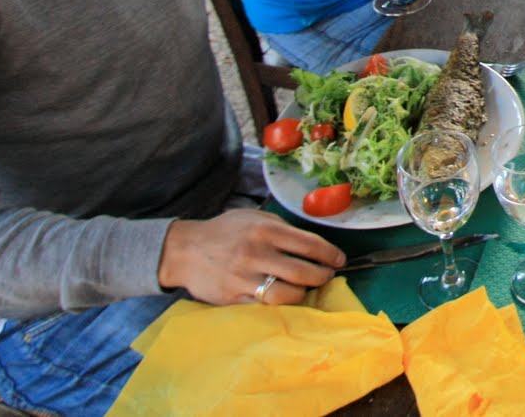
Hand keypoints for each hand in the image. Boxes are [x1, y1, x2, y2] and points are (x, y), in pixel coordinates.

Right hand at [158, 208, 344, 305]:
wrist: (185, 250)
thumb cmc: (224, 231)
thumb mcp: (254, 218)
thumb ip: (282, 228)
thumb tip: (312, 244)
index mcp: (265, 230)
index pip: (309, 244)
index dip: (330, 254)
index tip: (339, 260)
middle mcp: (256, 253)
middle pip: (303, 272)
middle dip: (322, 276)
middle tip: (326, 275)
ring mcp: (244, 278)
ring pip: (287, 295)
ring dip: (303, 293)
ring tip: (306, 288)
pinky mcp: (234, 298)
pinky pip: (265, 307)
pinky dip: (280, 304)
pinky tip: (285, 298)